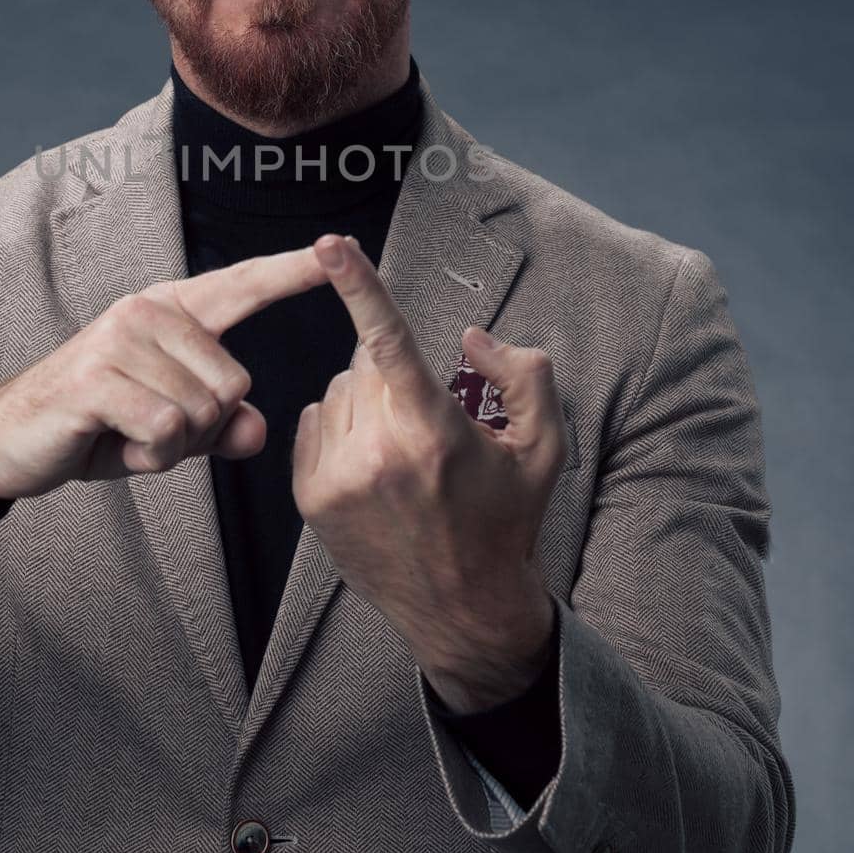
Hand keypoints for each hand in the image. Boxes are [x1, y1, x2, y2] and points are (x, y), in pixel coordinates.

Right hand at [0, 246, 331, 514]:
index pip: (244, 284)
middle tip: (147, 427)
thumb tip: (257, 430)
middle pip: (233, 384)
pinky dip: (149, 457)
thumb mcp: (169, 429)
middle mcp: (148, 311)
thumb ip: (220, 426)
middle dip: (202, 428)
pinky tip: (112, 442)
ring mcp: (120, 339)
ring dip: (171, 446)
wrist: (8, 441)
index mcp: (171, 310)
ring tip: (125, 432)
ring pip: (202, 413)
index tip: (341, 247)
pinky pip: (166, 432)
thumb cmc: (95, 424)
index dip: (295, 271)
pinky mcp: (97, 378)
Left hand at [293, 233, 566, 708]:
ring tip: (400, 452)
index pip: (389, 339)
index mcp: (433, 430)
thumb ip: (523, 377)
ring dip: (365, 403)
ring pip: (338, 392)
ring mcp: (338, 478)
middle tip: (424, 421)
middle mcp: (378, 452)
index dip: (359, 284)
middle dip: (392, 375)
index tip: (331, 243)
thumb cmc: (506, 520)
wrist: (464, 609)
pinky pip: (313, 423)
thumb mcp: (542, 448)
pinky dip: (339, 429)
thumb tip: (472, 338)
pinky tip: (371, 464)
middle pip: (365, 363)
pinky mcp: (311, 499)